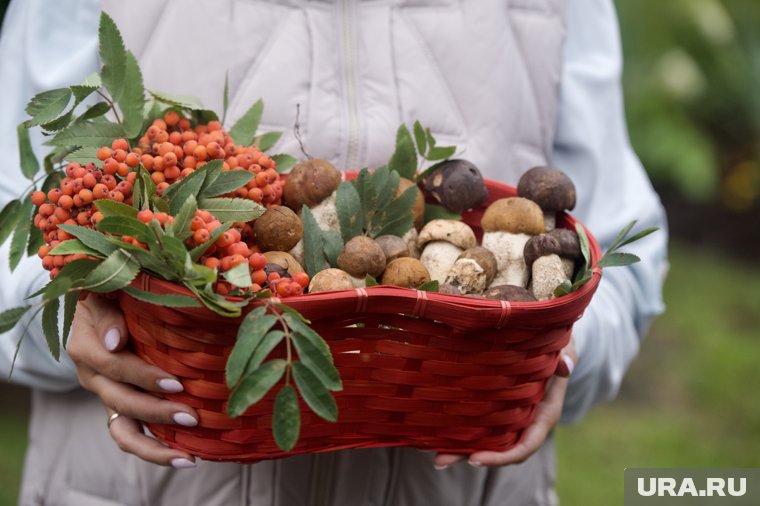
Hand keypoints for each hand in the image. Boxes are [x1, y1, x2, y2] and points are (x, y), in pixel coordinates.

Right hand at [67, 294, 198, 467]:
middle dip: (157, 412)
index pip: (113, 366)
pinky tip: (184, 457)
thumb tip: (116, 342)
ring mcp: (107, 395)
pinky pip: (131, 435)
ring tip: (187, 458)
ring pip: (123, 431)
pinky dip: (153, 450)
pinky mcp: (120, 407)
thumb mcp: (103, 296)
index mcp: (87, 348)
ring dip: (154, 448)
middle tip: (192, 417)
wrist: (98, 308)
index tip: (176, 382)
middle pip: (121, 402)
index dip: (143, 376)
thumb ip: (108, 314)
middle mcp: (93, 377)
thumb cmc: (108, 296)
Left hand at [433, 340, 576, 468]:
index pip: (525, 445)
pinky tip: (435, 433)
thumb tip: (566, 367)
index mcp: (544, 414)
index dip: (502, 457)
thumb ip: (566, 356)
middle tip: (441, 460)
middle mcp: (526, 423)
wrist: (549, 344)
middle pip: (500, 451)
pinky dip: (461, 432)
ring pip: (486, 441)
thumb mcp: (565, 348)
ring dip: (460, 450)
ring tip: (435, 457)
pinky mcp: (496, 409)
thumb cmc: (557, 346)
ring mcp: (510, 418)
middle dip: (473, 458)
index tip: (476, 458)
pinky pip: (480, 425)